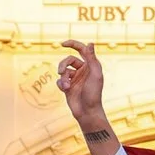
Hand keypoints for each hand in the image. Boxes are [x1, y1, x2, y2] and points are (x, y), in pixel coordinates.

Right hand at [57, 40, 115, 154]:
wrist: (87, 112)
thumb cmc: (94, 93)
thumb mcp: (95, 74)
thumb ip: (92, 58)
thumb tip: (90, 43)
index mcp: (90, 65)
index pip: (81, 50)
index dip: (72, 44)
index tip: (62, 43)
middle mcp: (82, 70)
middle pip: (68, 60)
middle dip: (63, 64)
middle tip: (61, 71)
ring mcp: (74, 79)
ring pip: (63, 71)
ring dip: (63, 77)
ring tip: (67, 86)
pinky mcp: (68, 87)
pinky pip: (59, 80)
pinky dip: (61, 84)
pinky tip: (65, 90)